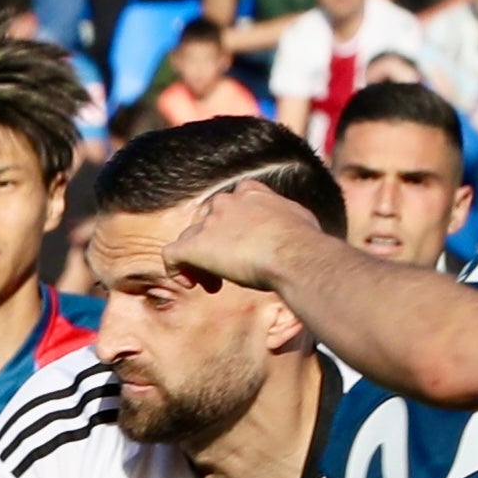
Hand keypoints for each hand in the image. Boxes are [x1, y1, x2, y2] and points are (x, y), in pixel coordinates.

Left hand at [167, 175, 321, 288]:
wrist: (295, 255)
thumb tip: (294, 228)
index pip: (231, 204)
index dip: (232, 228)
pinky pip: (171, 255)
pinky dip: (177, 270)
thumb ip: (287, 219)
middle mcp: (226, 202)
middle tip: (230, 272)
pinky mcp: (195, 245)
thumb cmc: (306, 244)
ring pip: (189, 239)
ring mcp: (208, 223)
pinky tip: (190, 285)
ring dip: (199, 262)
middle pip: (208, 223)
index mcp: (251, 193)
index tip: (245, 249)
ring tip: (214, 285)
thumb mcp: (301, 221)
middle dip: (216, 247)